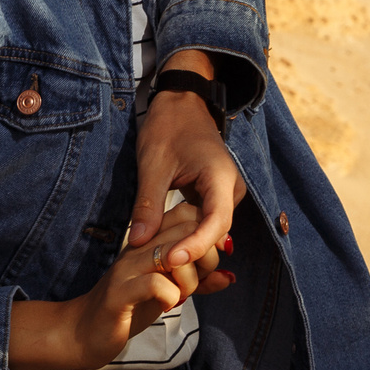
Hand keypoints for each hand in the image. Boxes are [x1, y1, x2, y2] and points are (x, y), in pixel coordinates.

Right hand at [6, 205, 231, 369]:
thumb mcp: (170, 292)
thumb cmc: (129, 310)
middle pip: (186, 229)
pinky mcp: (119, 294)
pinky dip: (172, 296)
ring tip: (181, 296)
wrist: (84, 333)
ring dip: (190, 279)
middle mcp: (138, 248)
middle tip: (199, 282)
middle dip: (206, 257)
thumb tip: (228, 276)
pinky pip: (157, 285)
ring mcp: (127, 269)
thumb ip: (197, 281)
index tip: (209, 262)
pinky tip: (166, 306)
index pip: (186, 213)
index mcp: (149, 242)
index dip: (208, 234)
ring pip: (174, 255)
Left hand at [132, 49, 246, 270]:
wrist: (183, 102)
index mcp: (220, 178)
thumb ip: (148, 204)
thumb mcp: (153, 165)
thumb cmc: (169, 126)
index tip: (170, 261)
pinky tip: (166, 245)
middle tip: (159, 267)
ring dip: (188, 245)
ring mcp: (225, 193)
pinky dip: (187, 234)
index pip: (215, 223)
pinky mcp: (215, 195)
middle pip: (216, 232)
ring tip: (160, 260)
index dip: (195, 246)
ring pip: (211, 230)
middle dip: (191, 252)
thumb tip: (138, 243)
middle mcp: (231, 189)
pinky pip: (206, 222)